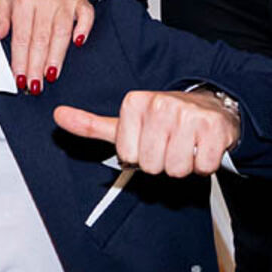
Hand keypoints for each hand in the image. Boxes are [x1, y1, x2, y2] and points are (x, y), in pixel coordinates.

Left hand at [0, 0, 94, 93]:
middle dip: (37, 66)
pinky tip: (78, 44)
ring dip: (56, 56)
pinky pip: (86, 17)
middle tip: (35, 86)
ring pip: (61, 34)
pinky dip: (83, 29)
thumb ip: (0, 15)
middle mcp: (45, 2)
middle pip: (41, 40)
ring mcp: (65, 2)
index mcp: (24, 1)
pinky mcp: (81, 2)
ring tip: (51, 75)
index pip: (22, 37)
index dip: (20, 60)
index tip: (20, 79)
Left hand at [53, 89, 239, 176]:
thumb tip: (58, 116)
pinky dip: (204, 164)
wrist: (210, 108)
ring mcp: (188, 115)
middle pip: (151, 165)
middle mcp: (160, 104)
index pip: (127, 157)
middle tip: (169, 143)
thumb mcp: (126, 122)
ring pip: (176, 168)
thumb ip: (91, 124)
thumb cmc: (165, 119)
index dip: (139, 155)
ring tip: (185, 145)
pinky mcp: (214, 128)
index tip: (149, 139)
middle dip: (161, 162)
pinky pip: (202, 167)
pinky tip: (202, 146)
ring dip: (183, 164)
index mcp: (134, 102)